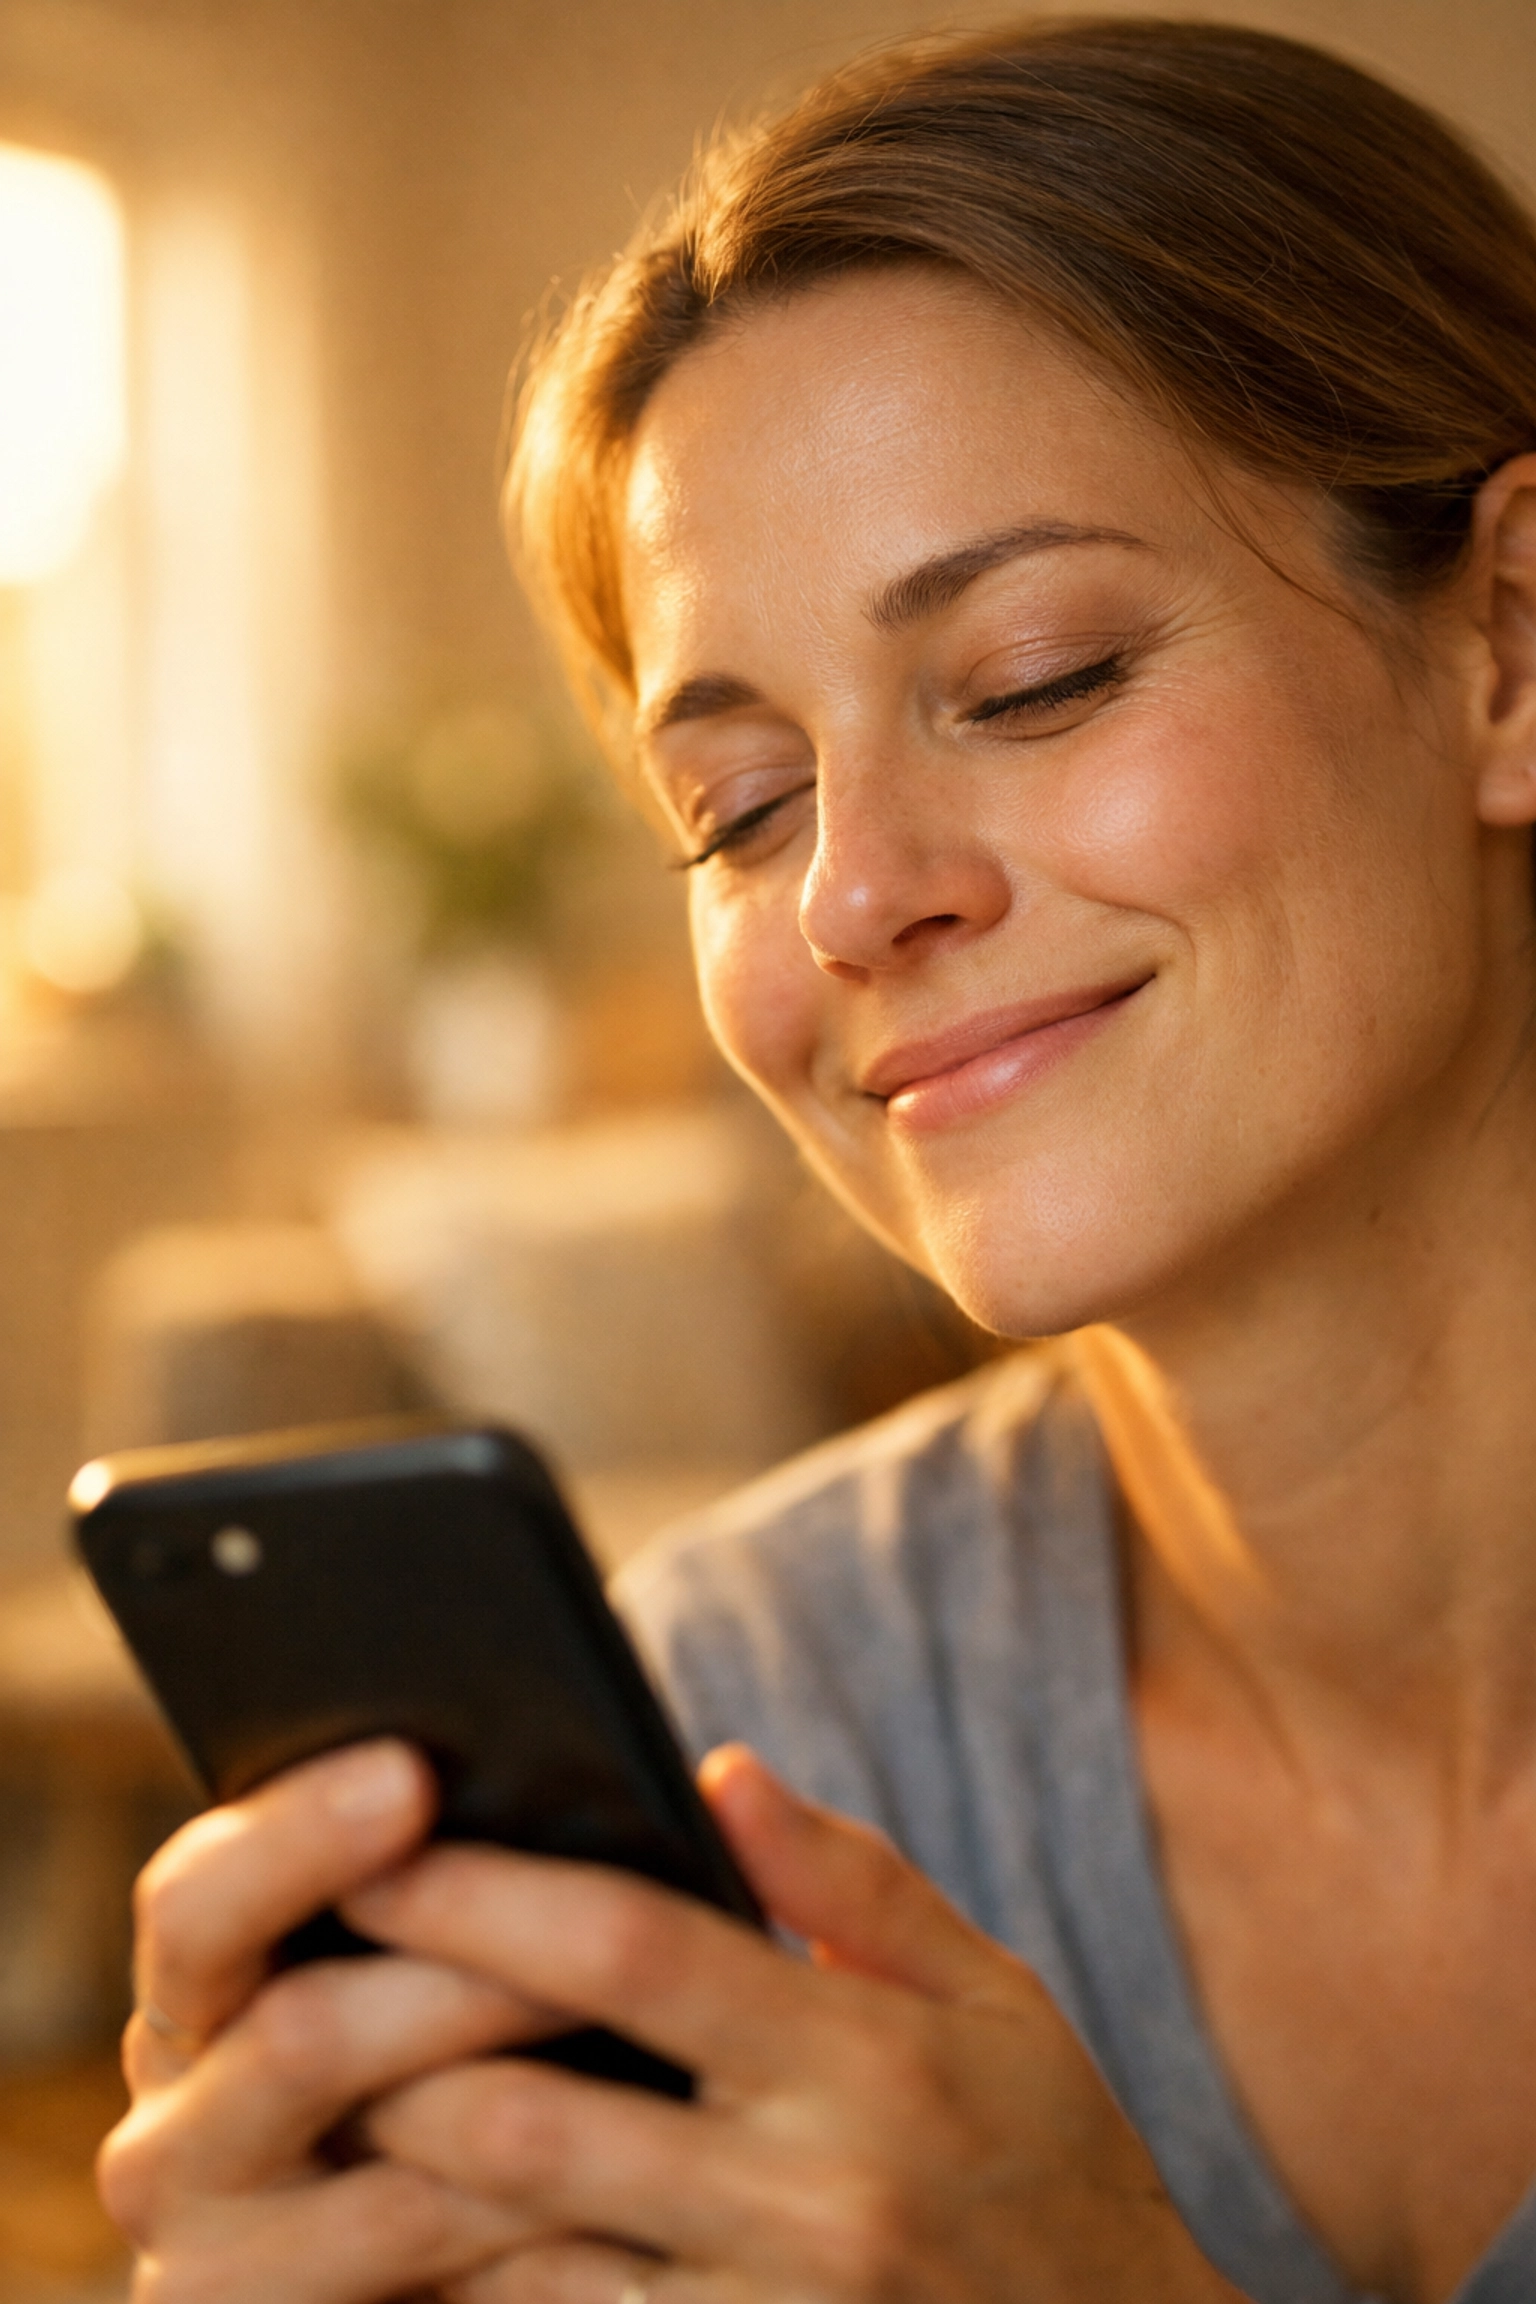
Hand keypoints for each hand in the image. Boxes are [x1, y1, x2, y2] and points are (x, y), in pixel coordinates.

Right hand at [99, 1740, 578, 2303]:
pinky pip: (428, 2265)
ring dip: (530, 2102)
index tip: (413, 1771)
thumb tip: (614, 1779)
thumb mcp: (419, 1985)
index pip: (198, 1896)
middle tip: (591, 1937)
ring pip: (390, 2160)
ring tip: (651, 2051)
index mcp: (193, 1995)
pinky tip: (634, 2193)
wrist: (414, 2295)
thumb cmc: (447, 2089)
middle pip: (298, 2031)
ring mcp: (206, 2260)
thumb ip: (443, 1883)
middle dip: (459, 1976)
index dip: (302, 1834)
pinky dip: (538, 2223)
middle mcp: (169, 2129)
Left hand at [349, 1748, 1250, 2303]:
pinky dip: (484, 2288)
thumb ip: (854, 1881)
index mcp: (868, 2059)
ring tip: (329, 2107)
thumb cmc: (1057, 2167)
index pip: (641, 1949)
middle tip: (298, 1985)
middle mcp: (810, 2196)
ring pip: (522, 2253)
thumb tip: (719, 1767)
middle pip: (537, 2115)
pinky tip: (430, 2235)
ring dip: (410, 2181)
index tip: (385, 1847)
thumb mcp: (999, 2001)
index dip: (491, 1894)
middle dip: (394, 2047)